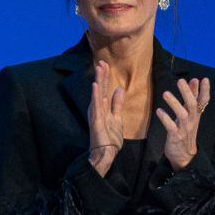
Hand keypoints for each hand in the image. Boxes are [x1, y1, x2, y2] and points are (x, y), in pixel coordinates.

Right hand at [87, 60, 124, 175]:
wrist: (105, 153)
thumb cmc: (109, 138)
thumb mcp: (117, 118)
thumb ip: (117, 103)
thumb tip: (119, 89)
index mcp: (101, 107)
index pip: (103, 88)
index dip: (104, 76)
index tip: (105, 63)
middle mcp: (96, 108)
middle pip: (99, 88)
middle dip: (101, 75)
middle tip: (101, 61)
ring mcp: (95, 114)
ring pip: (97, 94)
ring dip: (98, 81)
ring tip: (99, 69)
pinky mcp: (96, 121)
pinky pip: (96, 106)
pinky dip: (95, 95)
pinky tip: (95, 86)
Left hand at [156, 77, 209, 170]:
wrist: (184, 155)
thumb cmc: (185, 130)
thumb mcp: (189, 113)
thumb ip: (192, 97)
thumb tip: (194, 80)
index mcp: (196, 115)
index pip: (203, 101)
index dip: (205, 91)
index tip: (205, 79)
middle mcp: (192, 121)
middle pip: (192, 105)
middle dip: (187, 93)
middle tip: (181, 81)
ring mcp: (184, 129)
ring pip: (182, 115)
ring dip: (174, 104)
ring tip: (165, 93)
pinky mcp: (175, 137)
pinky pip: (171, 127)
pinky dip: (165, 119)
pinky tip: (159, 111)